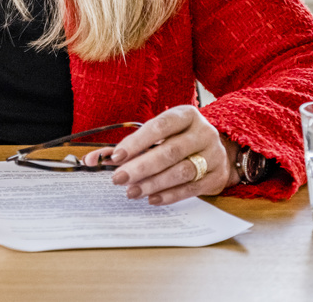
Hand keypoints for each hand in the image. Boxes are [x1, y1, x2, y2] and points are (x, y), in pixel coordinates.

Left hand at [83, 105, 234, 205]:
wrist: (220, 150)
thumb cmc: (179, 139)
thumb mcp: (159, 134)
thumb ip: (127, 146)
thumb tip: (93, 160)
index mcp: (186, 115)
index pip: (159, 126)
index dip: (137, 141)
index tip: (115, 156)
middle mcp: (203, 132)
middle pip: (170, 151)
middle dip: (141, 166)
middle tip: (119, 178)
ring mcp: (214, 155)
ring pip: (181, 171)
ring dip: (153, 183)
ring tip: (132, 192)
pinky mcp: (217, 176)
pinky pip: (191, 188)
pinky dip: (170, 195)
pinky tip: (151, 198)